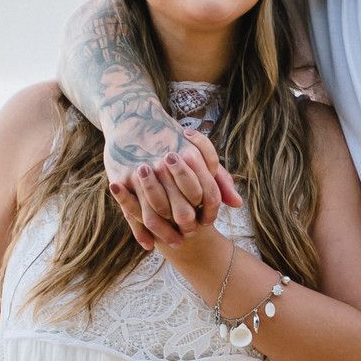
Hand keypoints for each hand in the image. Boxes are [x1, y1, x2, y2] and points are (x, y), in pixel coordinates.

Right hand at [106, 127, 242, 250]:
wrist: (132, 117)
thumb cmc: (171, 138)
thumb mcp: (198, 153)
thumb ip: (218, 178)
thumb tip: (237, 205)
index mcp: (189, 156)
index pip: (207, 196)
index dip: (210, 213)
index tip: (207, 222)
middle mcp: (165, 165)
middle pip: (183, 210)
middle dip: (189, 226)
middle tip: (191, 234)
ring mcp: (142, 173)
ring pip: (156, 216)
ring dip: (166, 234)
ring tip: (174, 242)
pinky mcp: (122, 179)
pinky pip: (132, 213)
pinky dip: (141, 234)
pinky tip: (149, 244)